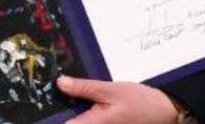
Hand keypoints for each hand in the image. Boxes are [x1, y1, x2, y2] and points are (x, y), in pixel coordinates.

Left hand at [57, 76, 180, 123]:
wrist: (165, 114)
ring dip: (73, 113)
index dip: (49, 117)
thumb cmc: (141, 103)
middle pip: (69, 123)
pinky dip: (83, 115)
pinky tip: (85, 105)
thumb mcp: (110, 90)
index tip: (39, 107)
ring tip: (74, 96)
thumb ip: (84, 88)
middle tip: (59, 92)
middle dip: (63, 111)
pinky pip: (87, 122)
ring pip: (78, 122)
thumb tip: (60, 83)